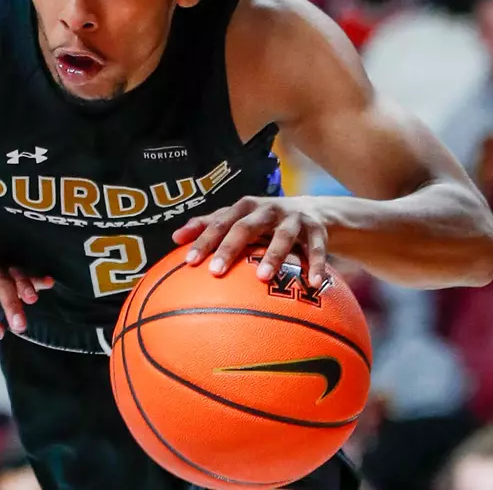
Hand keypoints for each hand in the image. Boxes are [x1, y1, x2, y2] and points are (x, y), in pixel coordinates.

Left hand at [172, 195, 328, 285]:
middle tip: (215, 271)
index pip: (220, 222)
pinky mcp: (316, 229)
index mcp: (245, 208)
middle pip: (246, 227)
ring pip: (282, 236)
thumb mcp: (239, 218)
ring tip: (262, 278)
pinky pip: (317, 249)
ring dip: (273, 255)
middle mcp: (268, 209)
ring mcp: (293, 218)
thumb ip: (210, 226)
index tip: (190, 261)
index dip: (204, 240)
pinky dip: (315, 265)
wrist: (313, 210)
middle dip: (230, 247)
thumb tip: (175, 238)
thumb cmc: (264, 221)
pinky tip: (313, 285)